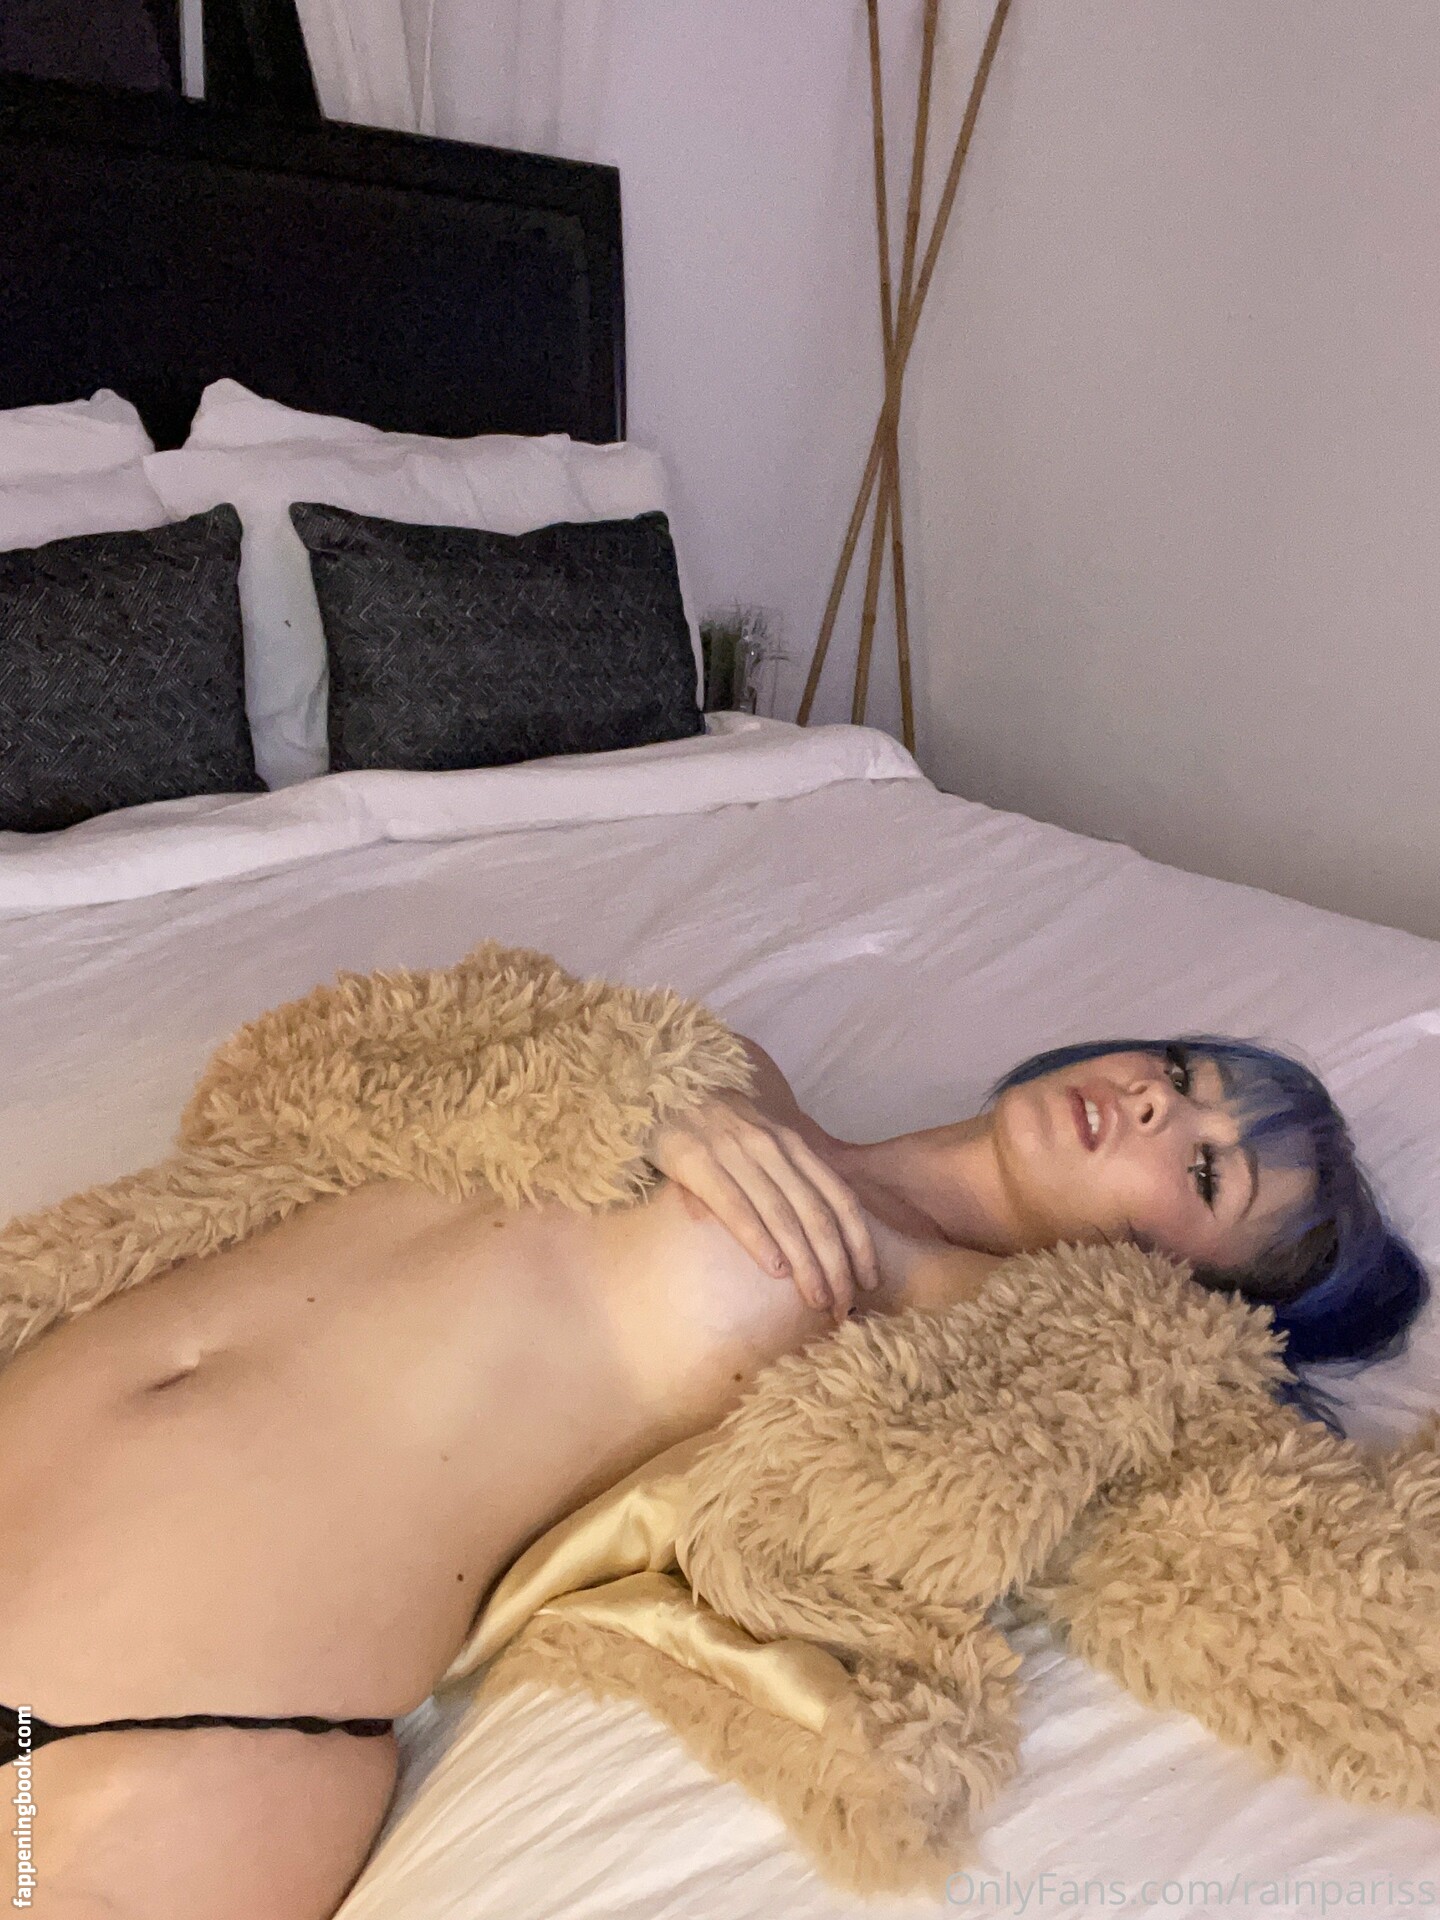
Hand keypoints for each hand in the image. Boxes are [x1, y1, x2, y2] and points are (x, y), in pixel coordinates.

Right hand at [645, 1092, 880, 1321]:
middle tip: (845, 1305)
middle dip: (837, 1264)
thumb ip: (786, 1175)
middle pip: (818, 1214)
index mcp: (792, 1143)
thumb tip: (814, 1231)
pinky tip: (775, 1270)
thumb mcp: (760, 1138)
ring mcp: (735, 1153)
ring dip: (805, 1263)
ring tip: (817, 1298)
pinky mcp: (697, 1162)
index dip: (859, 1242)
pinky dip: (759, 1240)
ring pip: (783, 1216)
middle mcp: (772, 1147)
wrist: (660, 1084)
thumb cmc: (714, 1123)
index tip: (870, 1280)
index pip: (840, 1197)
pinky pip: (735, 1207)